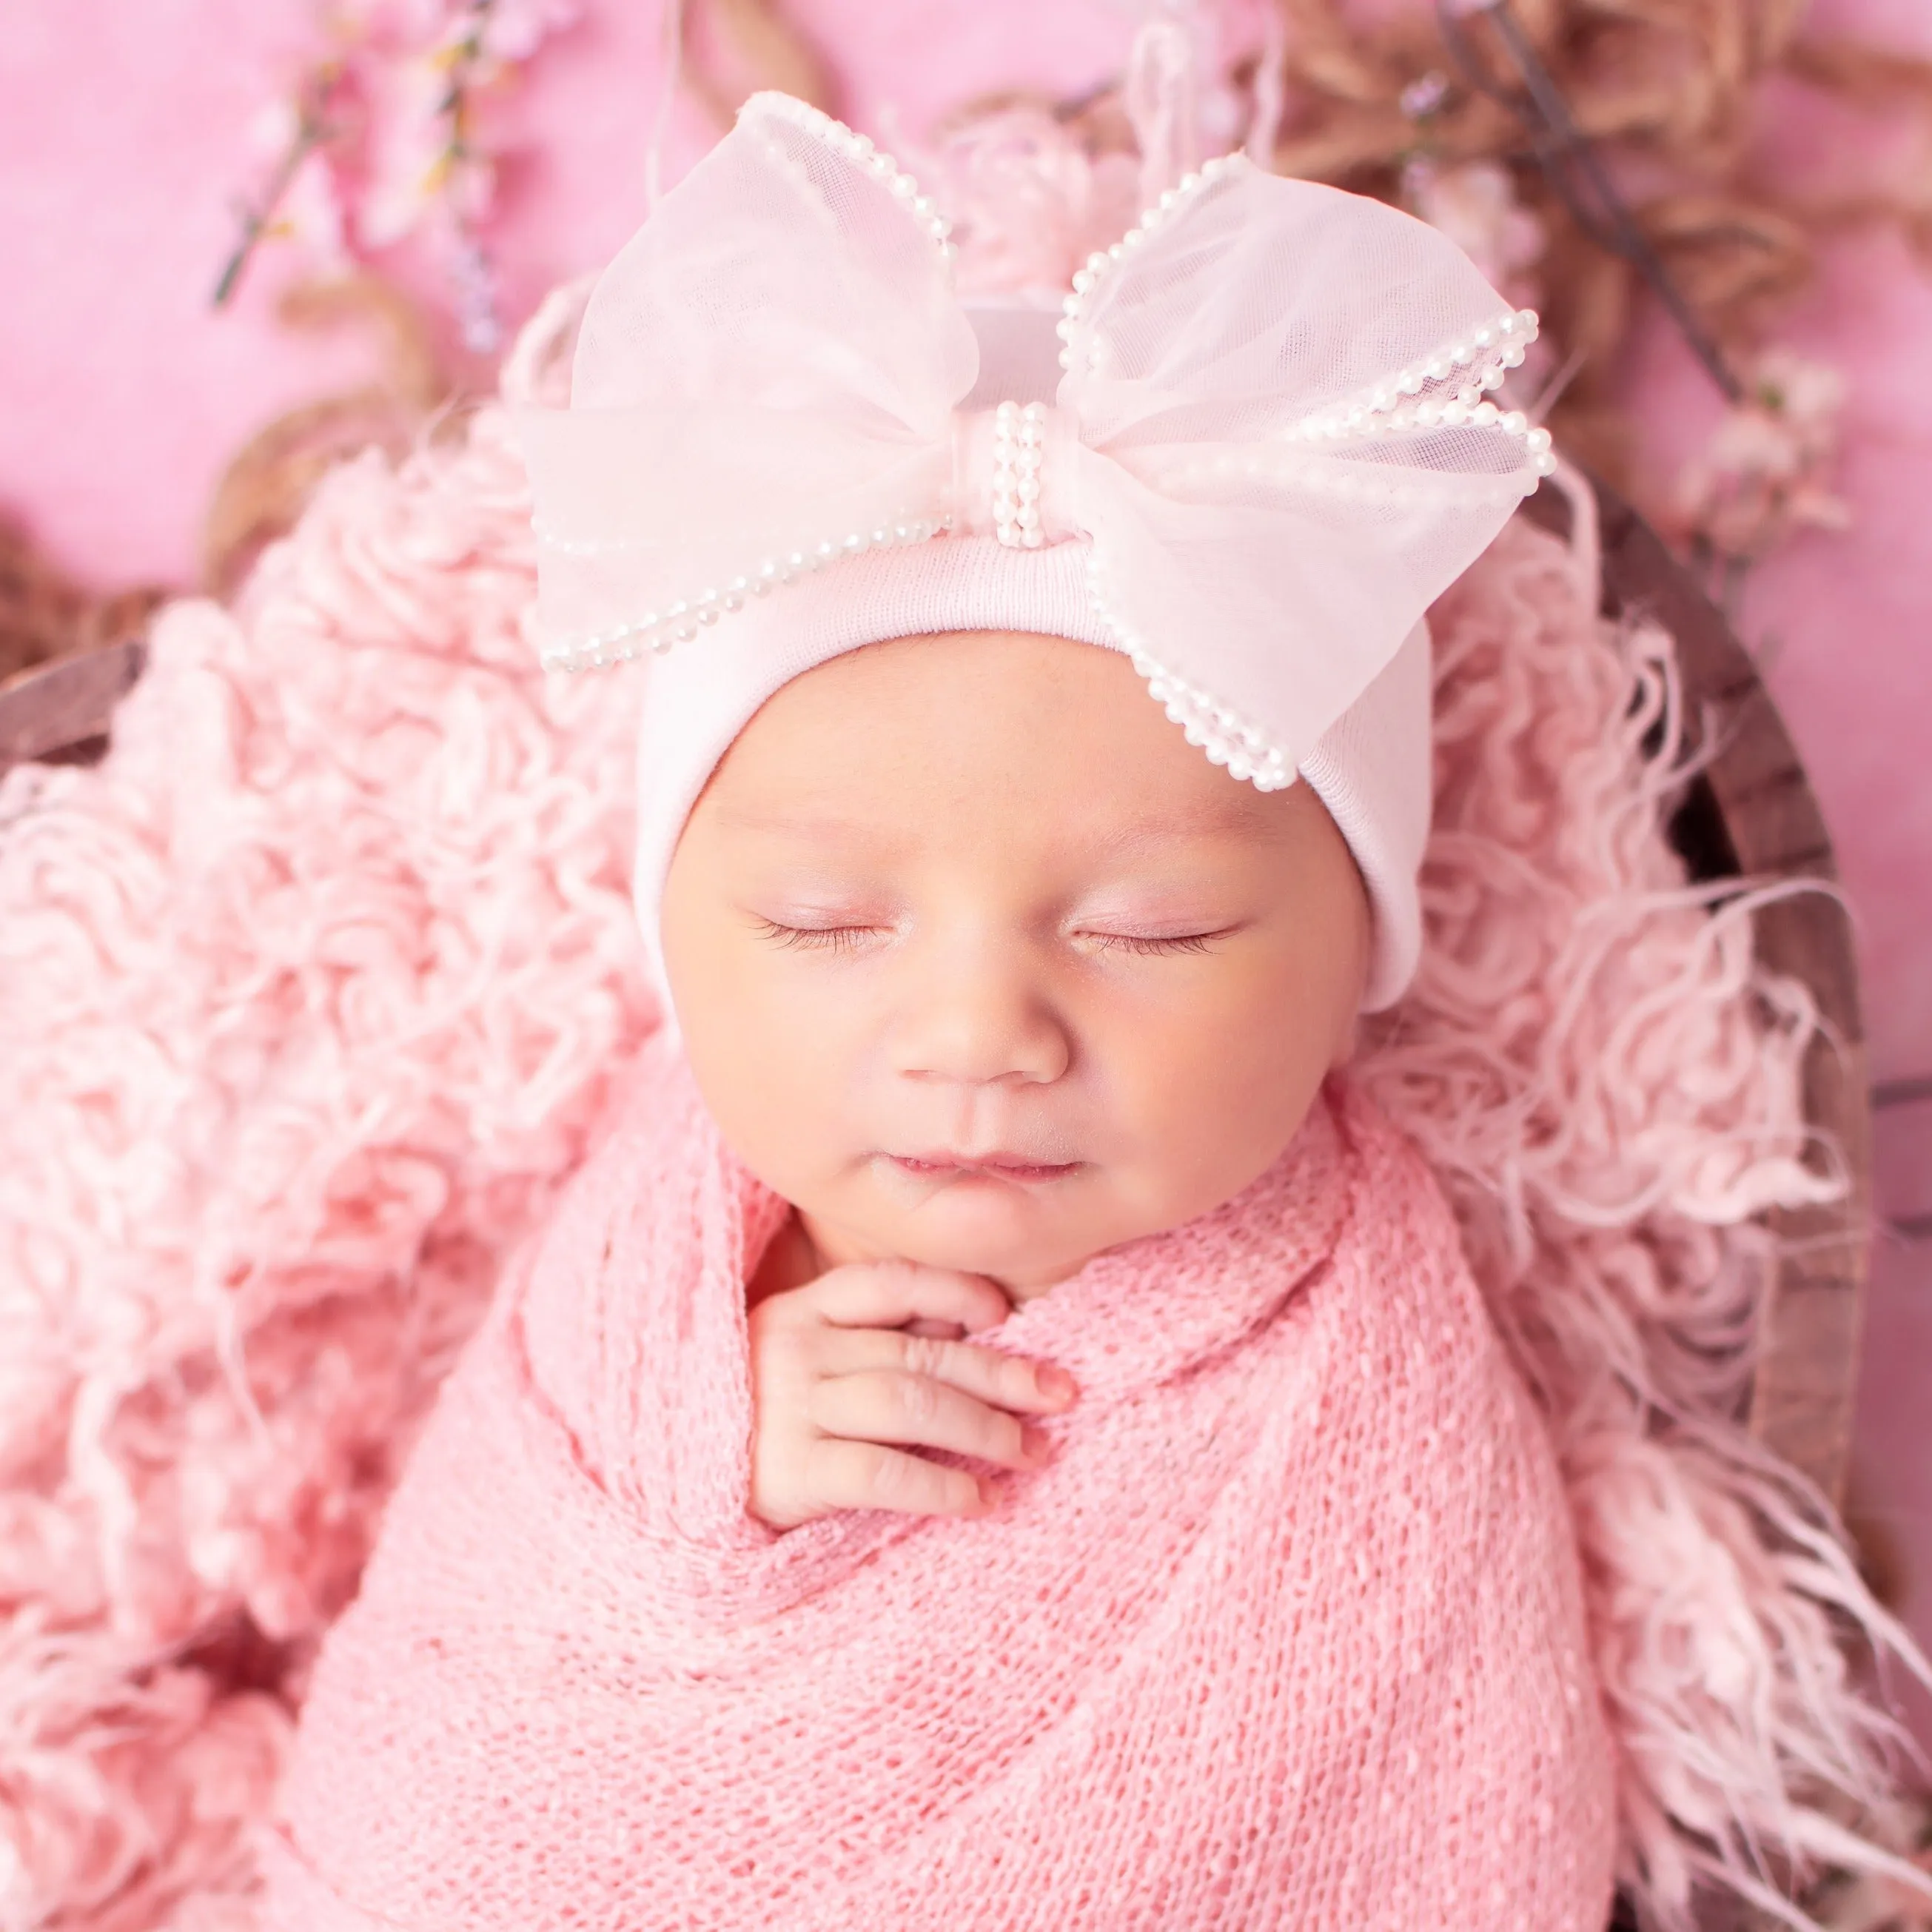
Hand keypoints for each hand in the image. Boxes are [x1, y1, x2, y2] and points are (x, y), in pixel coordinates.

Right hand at [746, 1260, 1079, 1532]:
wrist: (660, 1486)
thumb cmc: (744, 1417)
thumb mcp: (794, 1358)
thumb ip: (866, 1339)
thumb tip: (960, 1330)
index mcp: (799, 1310)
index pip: (889, 1283)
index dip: (952, 1291)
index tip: (1004, 1314)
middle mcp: (797, 1350)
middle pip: (919, 1352)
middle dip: (1000, 1373)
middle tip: (1060, 1394)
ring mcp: (791, 1409)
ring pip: (911, 1404)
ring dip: (983, 1428)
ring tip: (1031, 1451)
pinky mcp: (790, 1474)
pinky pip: (883, 1473)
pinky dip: (940, 1484)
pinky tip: (979, 1499)